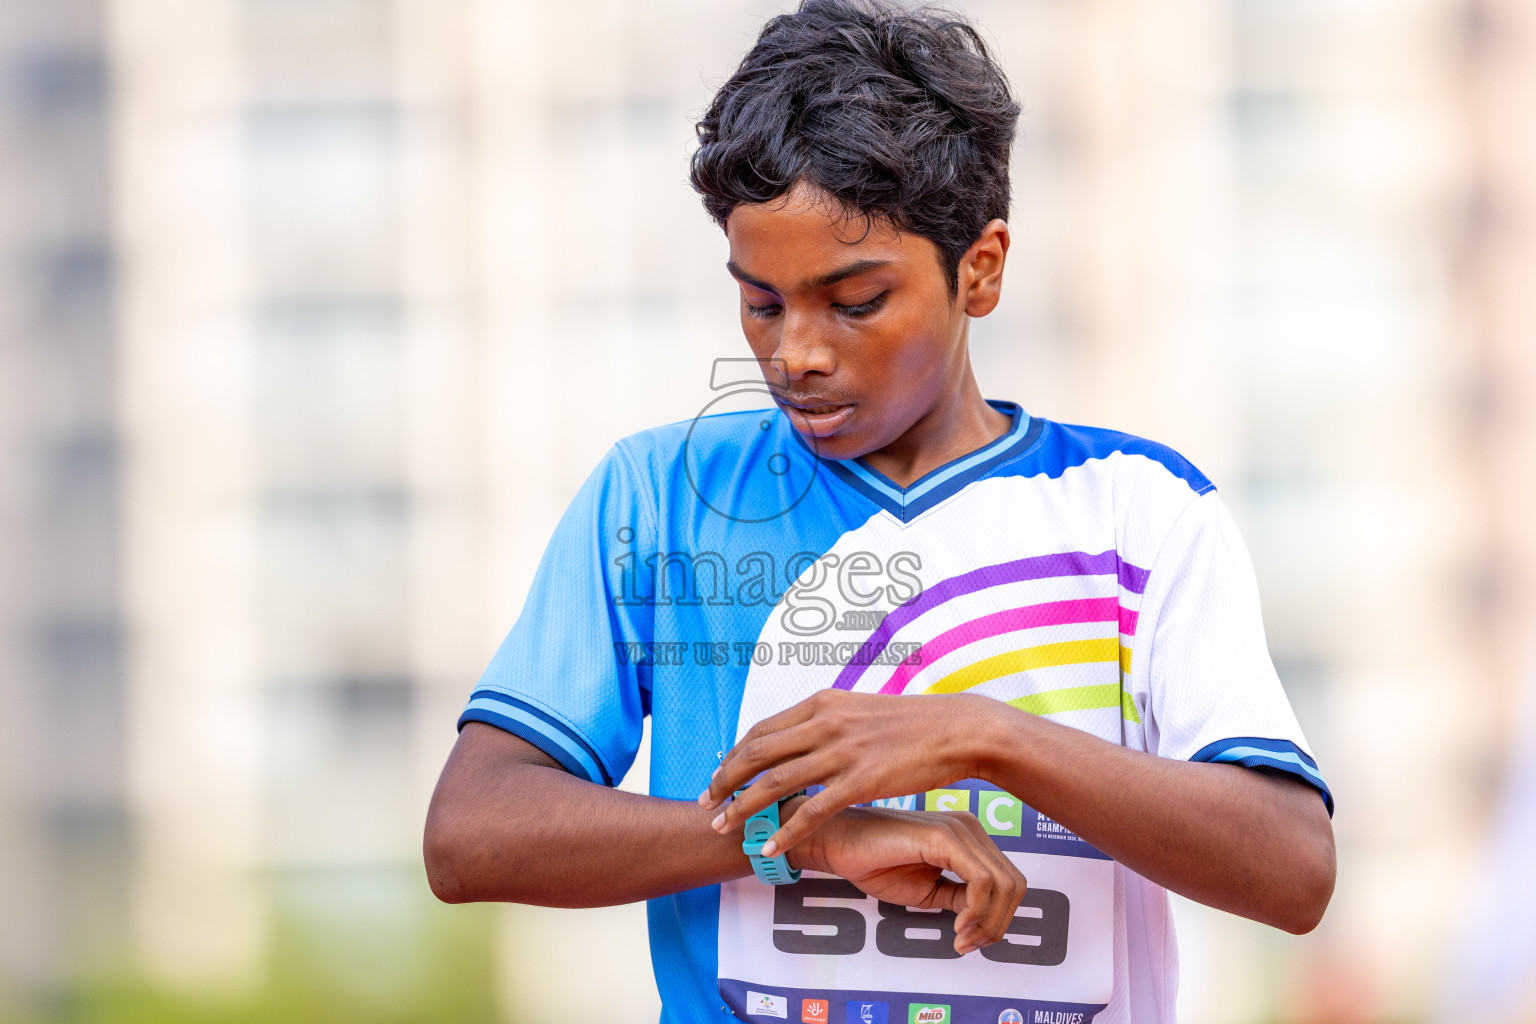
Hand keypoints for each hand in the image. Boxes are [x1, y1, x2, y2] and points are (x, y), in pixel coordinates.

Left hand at [700, 689, 995, 854]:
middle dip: (724, 781)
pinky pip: (813, 810)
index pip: (762, 731)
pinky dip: (785, 830)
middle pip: (757, 754)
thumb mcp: (863, 710)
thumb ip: (831, 721)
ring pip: (775, 782)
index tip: (719, 776)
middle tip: (704, 804)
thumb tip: (807, 735)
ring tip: (722, 829)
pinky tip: (768, 846)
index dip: (734, 756)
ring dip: (742, 808)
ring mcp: (842, 751)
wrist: (960, 729)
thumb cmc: (915, 724)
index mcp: (823, 703)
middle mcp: (825, 722)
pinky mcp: (861, 780)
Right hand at [786, 799, 1027, 954]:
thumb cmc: (874, 862)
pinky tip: (955, 925)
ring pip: (1005, 884)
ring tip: (960, 938)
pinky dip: (976, 911)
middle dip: (998, 924)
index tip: (970, 942)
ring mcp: (960, 829)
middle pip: (1015, 884)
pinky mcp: (945, 837)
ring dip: (988, 922)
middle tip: (968, 944)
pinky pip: (982, 881)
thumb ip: (959, 897)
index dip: (999, 919)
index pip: (1009, 881)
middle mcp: (970, 828)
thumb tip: (985, 921)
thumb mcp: (928, 889)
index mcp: (969, 837)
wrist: (838, 843)